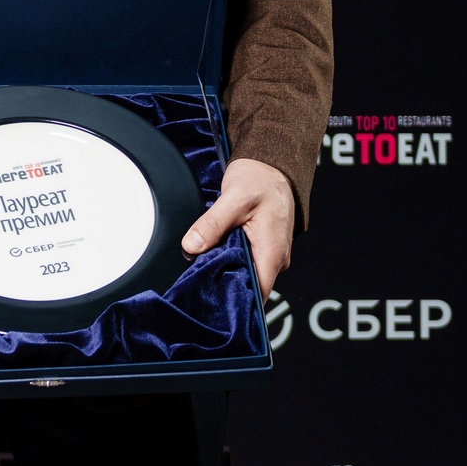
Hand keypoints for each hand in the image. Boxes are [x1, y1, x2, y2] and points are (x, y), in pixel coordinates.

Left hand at [182, 157, 293, 295]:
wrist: (270, 166)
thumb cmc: (259, 181)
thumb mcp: (233, 199)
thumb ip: (212, 224)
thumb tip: (191, 246)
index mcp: (273, 252)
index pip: (259, 291)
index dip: (238, 299)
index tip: (212, 298)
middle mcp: (275, 258)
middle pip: (250, 285)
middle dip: (225, 284)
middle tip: (197, 280)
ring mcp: (269, 253)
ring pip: (246, 271)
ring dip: (226, 270)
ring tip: (202, 266)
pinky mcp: (262, 246)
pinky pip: (246, 260)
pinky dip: (230, 259)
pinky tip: (213, 254)